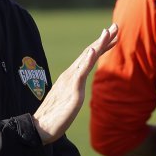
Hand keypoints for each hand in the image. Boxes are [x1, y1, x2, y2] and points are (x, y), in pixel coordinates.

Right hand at [35, 24, 117, 144]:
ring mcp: (71, 81)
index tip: (112, 36)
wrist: (39, 128)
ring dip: (99, 44)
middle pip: (89, 53)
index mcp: (71, 77)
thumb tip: (76, 91)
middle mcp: (70, 75)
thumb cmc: (54, 117)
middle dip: (103, 39)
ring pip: (87, 58)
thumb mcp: (68, 101)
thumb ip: (73, 92)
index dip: (101, 46)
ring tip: (108, 32)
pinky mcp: (72, 90)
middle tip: (115, 26)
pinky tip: (94, 49)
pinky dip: (88, 59)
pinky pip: (81, 71)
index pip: (88, 58)